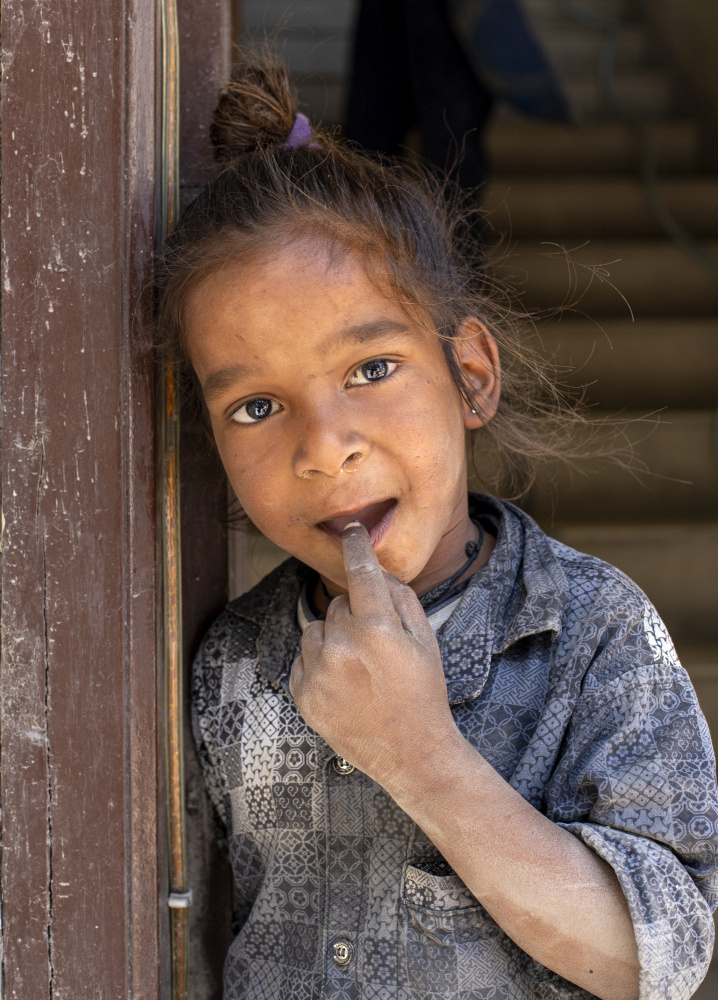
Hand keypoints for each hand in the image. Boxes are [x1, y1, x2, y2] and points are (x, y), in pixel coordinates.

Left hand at [290, 522, 461, 789]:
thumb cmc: (423, 692)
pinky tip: (345, 687)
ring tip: (359, 671)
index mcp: (376, 629)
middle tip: (378, 648)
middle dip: (355, 617)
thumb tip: (376, 571)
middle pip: (337, 605)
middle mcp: (341, 646)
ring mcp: (317, 672)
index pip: (360, 572)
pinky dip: (319, 666)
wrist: (410, 753)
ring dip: (333, 640)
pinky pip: (303, 659)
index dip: (355, 547)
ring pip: (316, 630)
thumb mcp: (424, 640)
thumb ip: (400, 598)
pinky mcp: (301, 694)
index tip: (350, 531)